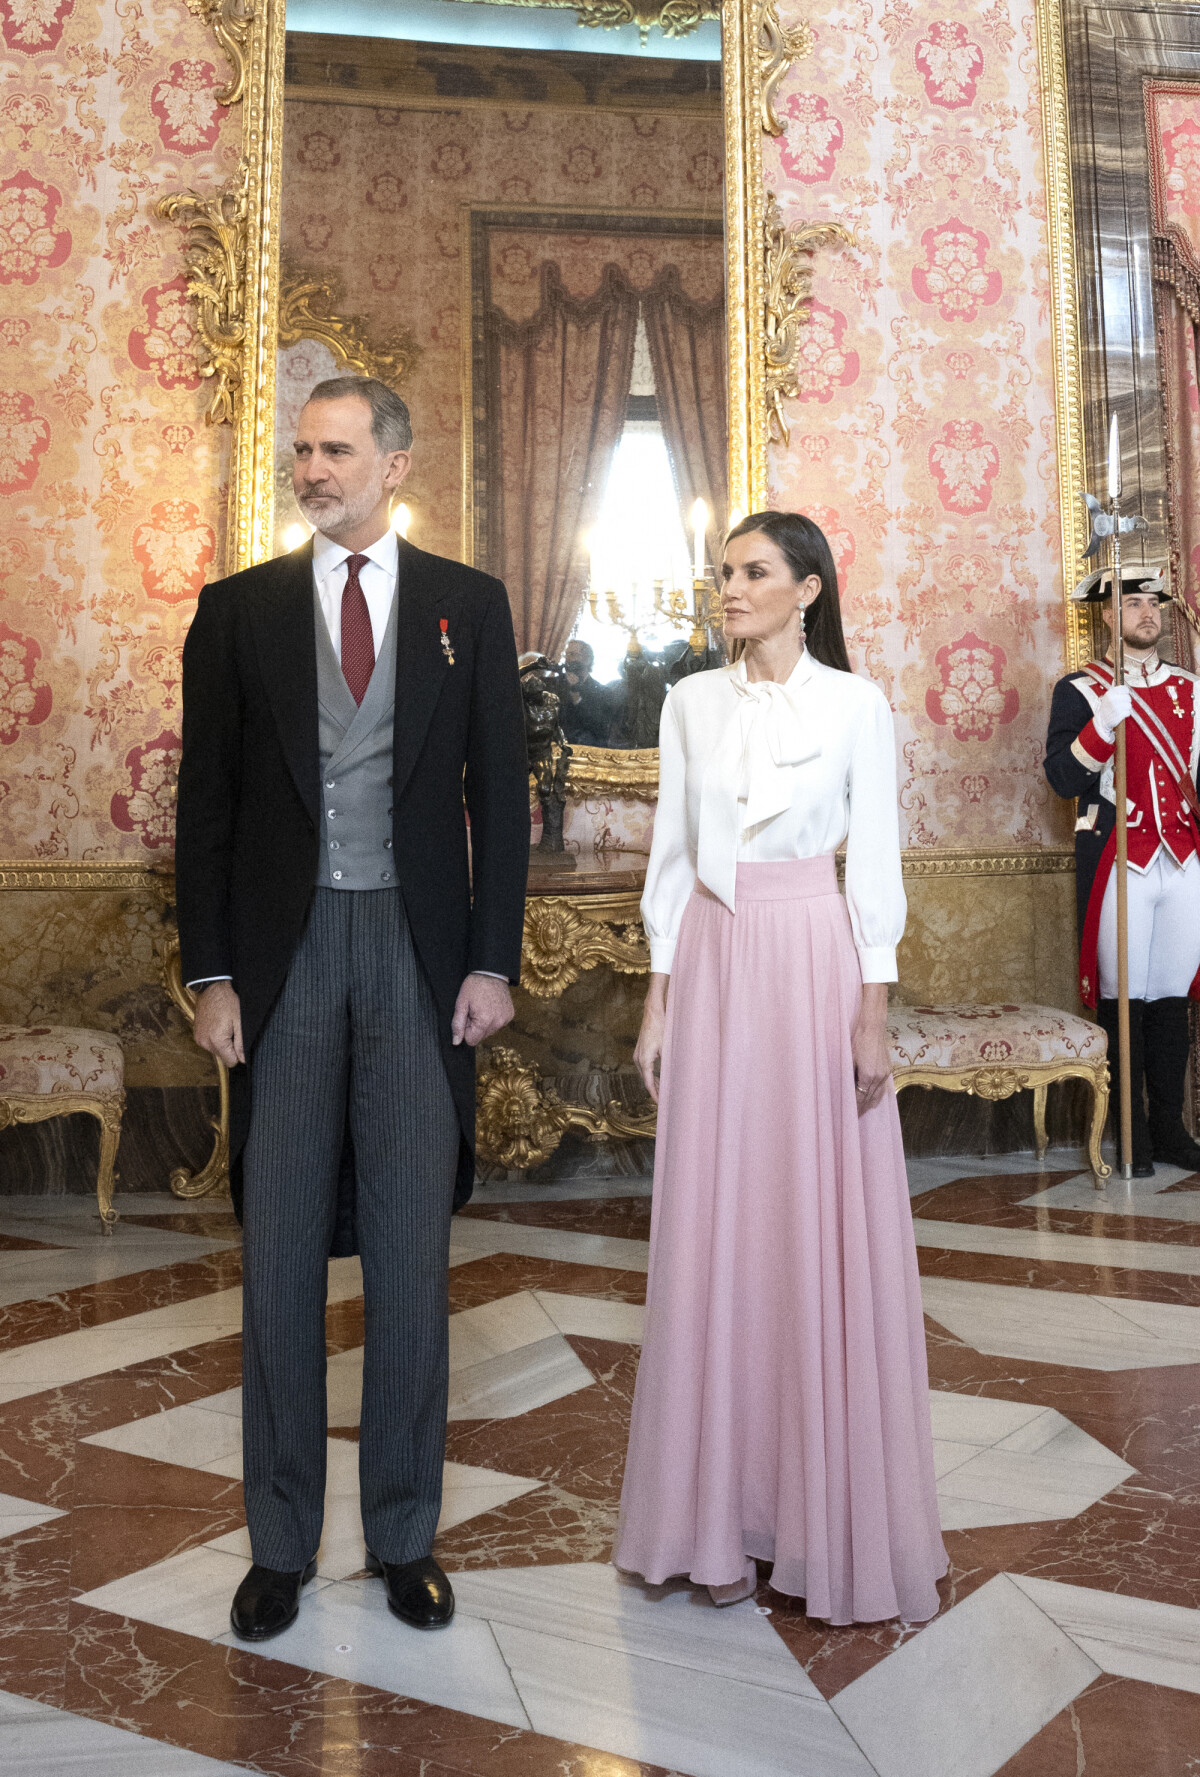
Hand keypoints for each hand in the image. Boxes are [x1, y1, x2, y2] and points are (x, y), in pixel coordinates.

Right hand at [193, 980, 244, 1068]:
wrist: (211, 989)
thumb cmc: (228, 1002)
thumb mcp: (240, 1022)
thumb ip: (241, 1043)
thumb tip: (243, 1060)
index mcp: (216, 1041)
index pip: (231, 1062)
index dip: (238, 1053)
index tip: (239, 1040)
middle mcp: (205, 1043)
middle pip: (223, 1057)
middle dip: (230, 1047)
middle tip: (232, 1029)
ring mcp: (199, 1039)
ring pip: (216, 1050)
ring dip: (222, 1042)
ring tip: (225, 1025)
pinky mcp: (197, 1035)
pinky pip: (209, 1044)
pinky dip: (215, 1038)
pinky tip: (218, 1025)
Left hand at [452, 973, 513, 1045]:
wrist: (491, 971)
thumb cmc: (474, 986)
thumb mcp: (461, 1003)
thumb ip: (457, 1024)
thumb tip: (456, 1042)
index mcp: (484, 1021)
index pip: (471, 1040)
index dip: (466, 1030)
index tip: (467, 1016)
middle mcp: (498, 1023)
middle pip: (481, 1036)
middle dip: (475, 1026)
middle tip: (474, 1010)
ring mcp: (506, 1019)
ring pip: (490, 1031)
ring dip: (484, 1023)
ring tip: (483, 1006)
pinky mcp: (510, 1015)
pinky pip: (498, 1024)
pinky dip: (493, 1018)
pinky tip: (491, 1006)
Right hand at [634, 975, 668, 1102]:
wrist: (653, 1012)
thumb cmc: (662, 1028)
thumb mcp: (668, 1047)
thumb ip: (669, 1063)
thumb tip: (675, 1077)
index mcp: (644, 1060)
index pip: (648, 1083)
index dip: (654, 1094)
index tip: (659, 1103)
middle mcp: (638, 1058)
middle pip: (645, 1079)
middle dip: (654, 1090)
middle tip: (664, 1101)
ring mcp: (637, 1054)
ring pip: (644, 1073)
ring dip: (653, 1082)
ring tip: (662, 1092)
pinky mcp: (640, 1050)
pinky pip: (644, 1067)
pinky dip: (650, 1074)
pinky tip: (658, 1078)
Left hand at [851, 982, 891, 1113]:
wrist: (872, 1026)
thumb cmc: (855, 1040)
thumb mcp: (846, 1059)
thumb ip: (846, 1077)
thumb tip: (842, 1091)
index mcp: (868, 1075)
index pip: (859, 1098)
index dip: (852, 1108)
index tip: (845, 1117)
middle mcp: (879, 1077)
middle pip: (868, 1100)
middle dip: (860, 1110)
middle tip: (850, 1119)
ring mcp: (885, 1074)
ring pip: (877, 1097)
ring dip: (868, 1105)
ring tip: (860, 1112)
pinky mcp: (888, 1070)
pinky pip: (882, 1090)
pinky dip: (876, 1097)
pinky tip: (871, 1101)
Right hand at [1096, 685, 1132, 738]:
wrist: (1101, 720)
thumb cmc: (1106, 707)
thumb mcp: (1107, 696)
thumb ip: (1113, 688)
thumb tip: (1115, 679)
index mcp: (1110, 693)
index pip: (1125, 689)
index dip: (1125, 692)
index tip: (1123, 695)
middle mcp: (1113, 699)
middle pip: (1128, 697)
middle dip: (1126, 701)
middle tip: (1121, 704)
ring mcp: (1116, 707)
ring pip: (1129, 705)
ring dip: (1126, 708)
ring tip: (1121, 709)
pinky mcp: (1119, 715)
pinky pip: (1128, 712)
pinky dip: (1126, 714)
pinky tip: (1121, 714)